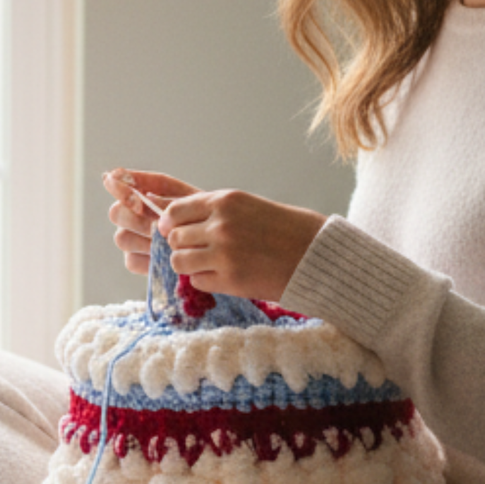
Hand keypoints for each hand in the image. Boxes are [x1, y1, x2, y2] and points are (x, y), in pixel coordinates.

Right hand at [103, 168, 196, 276]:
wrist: (215, 242)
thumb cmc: (203, 216)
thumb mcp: (192, 203)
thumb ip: (167, 197)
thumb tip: (143, 194)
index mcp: (142, 191)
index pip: (121, 184)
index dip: (121, 188)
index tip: (134, 196)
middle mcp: (131, 213)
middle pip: (117, 213)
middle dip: (137, 219)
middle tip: (159, 225)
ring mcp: (131, 238)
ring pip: (123, 238)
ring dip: (145, 240)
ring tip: (168, 242)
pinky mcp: (136, 260)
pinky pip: (132, 261)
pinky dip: (149, 260)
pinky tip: (166, 257)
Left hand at [158, 190, 325, 301]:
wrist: (316, 254)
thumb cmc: (284, 228)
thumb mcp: (247, 206)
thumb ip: (211, 211)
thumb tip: (169, 221)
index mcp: (225, 202)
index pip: (175, 212)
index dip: (170, 223)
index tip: (173, 230)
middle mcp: (221, 226)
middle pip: (175, 238)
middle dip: (182, 245)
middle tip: (199, 250)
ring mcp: (224, 254)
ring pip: (179, 261)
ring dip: (189, 265)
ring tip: (207, 264)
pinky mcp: (231, 280)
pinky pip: (197, 281)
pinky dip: (206, 280)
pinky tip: (225, 275)